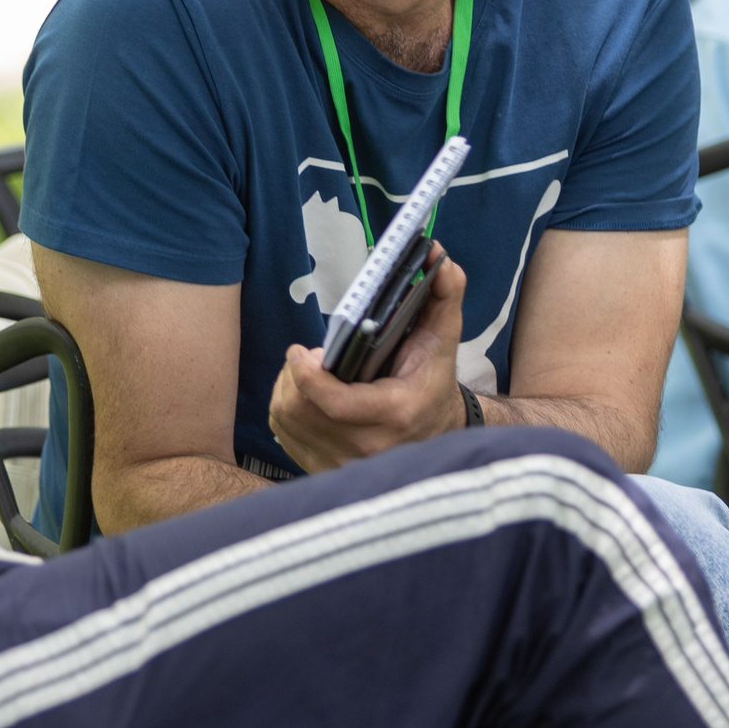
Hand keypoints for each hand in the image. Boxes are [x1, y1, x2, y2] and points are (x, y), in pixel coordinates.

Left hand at [268, 249, 469, 473]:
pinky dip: (286, 408)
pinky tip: (305, 395)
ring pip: (287, 421)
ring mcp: (344, 464)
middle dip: (294, 375)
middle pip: (301, 410)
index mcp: (395, 414)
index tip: (300, 351)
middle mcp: (368, 447)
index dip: (307, 376)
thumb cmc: (432, 383)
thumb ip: (444, 297)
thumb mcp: (442, 341)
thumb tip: (438, 256)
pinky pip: (284, 436)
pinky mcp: (325, 470)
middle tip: (309, 356)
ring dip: (287, 389)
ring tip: (309, 372)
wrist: (437, 435)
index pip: (334, 404)